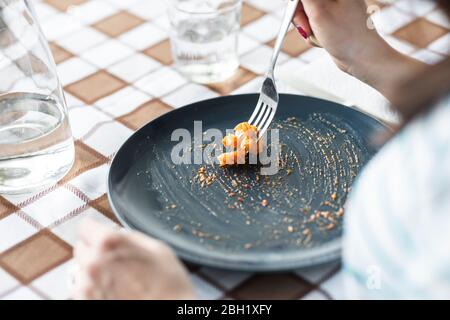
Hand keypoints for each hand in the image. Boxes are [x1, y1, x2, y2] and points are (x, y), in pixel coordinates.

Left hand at [72, 219, 194, 299]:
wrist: (170, 310)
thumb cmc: (169, 284)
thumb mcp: (157, 247)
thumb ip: (130, 237)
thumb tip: (117, 235)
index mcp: (109, 243)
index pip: (84, 227)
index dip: (96, 230)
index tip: (103, 235)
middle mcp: (93, 263)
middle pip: (81, 247)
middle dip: (96, 250)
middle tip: (116, 258)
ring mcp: (88, 286)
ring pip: (81, 269)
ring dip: (94, 270)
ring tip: (117, 277)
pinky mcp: (88, 302)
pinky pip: (81, 290)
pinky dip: (93, 288)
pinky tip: (113, 290)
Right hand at [293, 0, 425, 102]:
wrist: (362, 57)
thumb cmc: (347, 36)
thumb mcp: (319, 12)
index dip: (298, 3)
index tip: (297, 13)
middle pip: (306, 2)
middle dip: (302, 16)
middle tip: (307, 28)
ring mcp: (336, 6)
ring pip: (308, 13)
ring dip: (309, 27)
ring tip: (320, 35)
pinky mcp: (334, 18)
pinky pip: (315, 22)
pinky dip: (314, 32)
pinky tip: (323, 38)